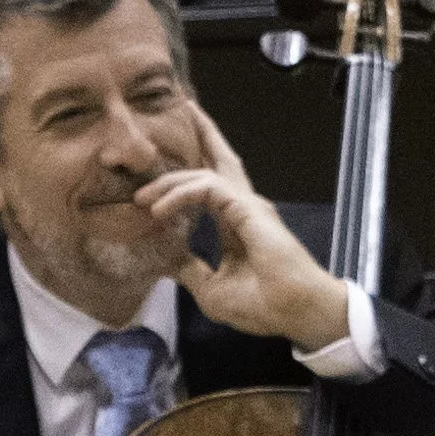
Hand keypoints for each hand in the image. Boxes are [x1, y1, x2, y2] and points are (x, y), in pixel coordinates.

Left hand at [153, 147, 355, 350]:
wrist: (293, 311)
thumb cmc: (262, 304)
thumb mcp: (210, 290)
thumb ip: (189, 270)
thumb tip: (166, 262)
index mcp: (234, 226)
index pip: (207, 193)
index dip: (179, 187)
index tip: (144, 201)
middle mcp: (240, 209)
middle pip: (216, 166)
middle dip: (198, 141)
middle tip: (174, 124)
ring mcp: (245, 205)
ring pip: (204, 173)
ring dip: (170, 178)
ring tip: (141, 196)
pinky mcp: (245, 206)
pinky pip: (206, 188)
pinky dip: (179, 195)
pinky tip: (158, 210)